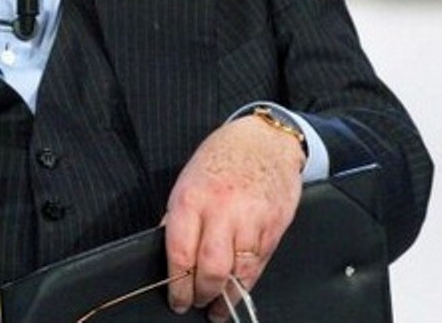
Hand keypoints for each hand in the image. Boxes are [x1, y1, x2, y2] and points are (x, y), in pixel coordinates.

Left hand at [162, 115, 304, 321]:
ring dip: (226, 298)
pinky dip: (247, 282)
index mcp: (192, 199)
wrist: (265, 140)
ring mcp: (251, 221)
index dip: (177, 284)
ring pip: (238, 273)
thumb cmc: (222, 157)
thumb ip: (181, 217)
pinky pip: (258, 265)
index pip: (180, 252)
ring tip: (217, 309)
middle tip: (195, 304)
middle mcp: (221, 211)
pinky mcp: (274, 228)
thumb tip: (172, 253)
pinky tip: (238, 290)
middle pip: (210, 269)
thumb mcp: (188, 180)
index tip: (176, 299)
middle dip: (201, 294)